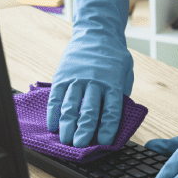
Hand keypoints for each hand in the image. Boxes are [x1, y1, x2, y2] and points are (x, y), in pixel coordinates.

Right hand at [47, 0, 133, 146]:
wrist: (96, 32)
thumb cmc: (113, 56)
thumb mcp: (125, 72)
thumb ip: (121, 94)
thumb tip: (116, 119)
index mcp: (113, 83)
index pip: (111, 110)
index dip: (107, 128)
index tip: (103, 143)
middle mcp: (94, 82)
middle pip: (89, 110)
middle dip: (84, 131)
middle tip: (80, 146)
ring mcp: (77, 79)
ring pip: (70, 106)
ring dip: (67, 125)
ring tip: (65, 140)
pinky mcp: (62, 76)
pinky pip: (56, 97)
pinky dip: (53, 112)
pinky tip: (53, 125)